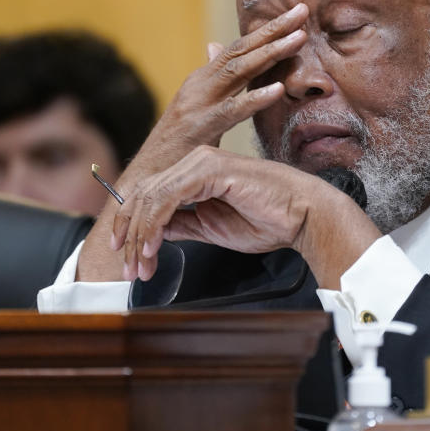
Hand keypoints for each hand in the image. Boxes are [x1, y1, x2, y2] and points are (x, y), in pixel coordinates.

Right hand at [77, 4, 308, 280]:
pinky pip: (231, 111)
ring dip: (270, 53)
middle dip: (274, 29)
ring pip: (237, 71)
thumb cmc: (175, 152)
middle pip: (241, 50)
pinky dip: (254, 98)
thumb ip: (212, 82)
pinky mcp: (197, 129)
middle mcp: (198, 85)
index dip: (268, 30)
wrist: (144, 183)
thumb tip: (215, 46)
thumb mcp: (195, 111)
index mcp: (202, 81)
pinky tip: (278, 90)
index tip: (297, 14)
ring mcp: (196, 104)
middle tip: (303, 10)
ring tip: (299, 39)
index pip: (239, 48)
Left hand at [112, 146, 381, 286]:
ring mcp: (201, 162)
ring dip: (141, 236)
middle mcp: (194, 161)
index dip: (130, 225)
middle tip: (130, 269)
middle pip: (143, 194)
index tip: (126, 257)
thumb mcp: (212, 227)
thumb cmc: (268, 221)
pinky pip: (169, 196)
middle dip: (131, 236)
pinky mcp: (211, 170)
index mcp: (194, 171)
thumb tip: (156, 232)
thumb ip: (183, 224)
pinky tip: (154, 246)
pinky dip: (155, 223)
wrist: (303, 217)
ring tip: (141, 265)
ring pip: (151, 196)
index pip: (148, 194)